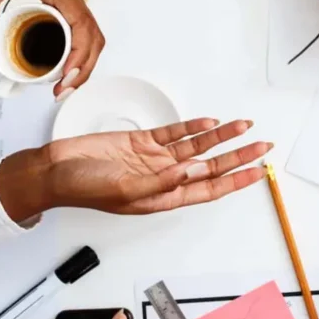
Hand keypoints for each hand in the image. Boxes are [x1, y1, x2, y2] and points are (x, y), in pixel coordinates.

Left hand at [0, 0, 104, 99]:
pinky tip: (62, 61)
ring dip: (84, 61)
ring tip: (65, 82)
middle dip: (84, 69)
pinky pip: (82, 28)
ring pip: (92, 36)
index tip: (62, 78)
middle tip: (62, 90)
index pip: (83, 31)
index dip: (78, 59)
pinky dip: (79, 49)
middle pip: (94, 39)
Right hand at [0, 118, 271, 220]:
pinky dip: (192, 126)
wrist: (55, 170)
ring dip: (220, 136)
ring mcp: (155, 158)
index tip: (260, 171)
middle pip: (212, 166)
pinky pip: (174, 133)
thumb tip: (195, 170)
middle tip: (264, 146)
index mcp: (165, 197)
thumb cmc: (84, 188)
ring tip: (244, 126)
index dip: (237, 180)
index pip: (211, 188)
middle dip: (239, 156)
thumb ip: (163, 181)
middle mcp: (165, 178)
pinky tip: (210, 121)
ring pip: (197, 146)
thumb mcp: (128, 190)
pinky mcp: (142, 141)